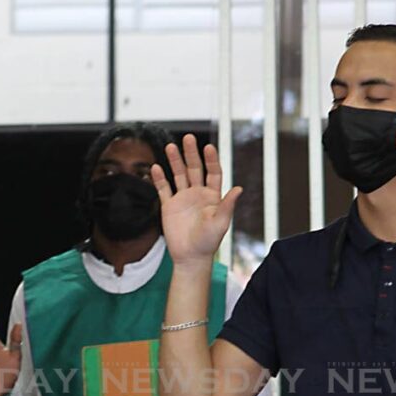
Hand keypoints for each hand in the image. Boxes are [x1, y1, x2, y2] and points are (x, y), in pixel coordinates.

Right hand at [151, 134, 242, 266]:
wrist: (190, 257)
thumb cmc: (208, 242)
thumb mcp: (221, 223)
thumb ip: (227, 205)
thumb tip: (239, 189)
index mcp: (212, 196)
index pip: (213, 172)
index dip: (211, 160)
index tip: (208, 147)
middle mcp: (197, 194)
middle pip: (194, 169)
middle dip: (191, 153)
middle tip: (188, 138)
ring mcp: (182, 199)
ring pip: (178, 175)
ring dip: (174, 161)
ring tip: (170, 147)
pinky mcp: (169, 207)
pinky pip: (163, 189)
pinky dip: (159, 179)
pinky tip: (156, 168)